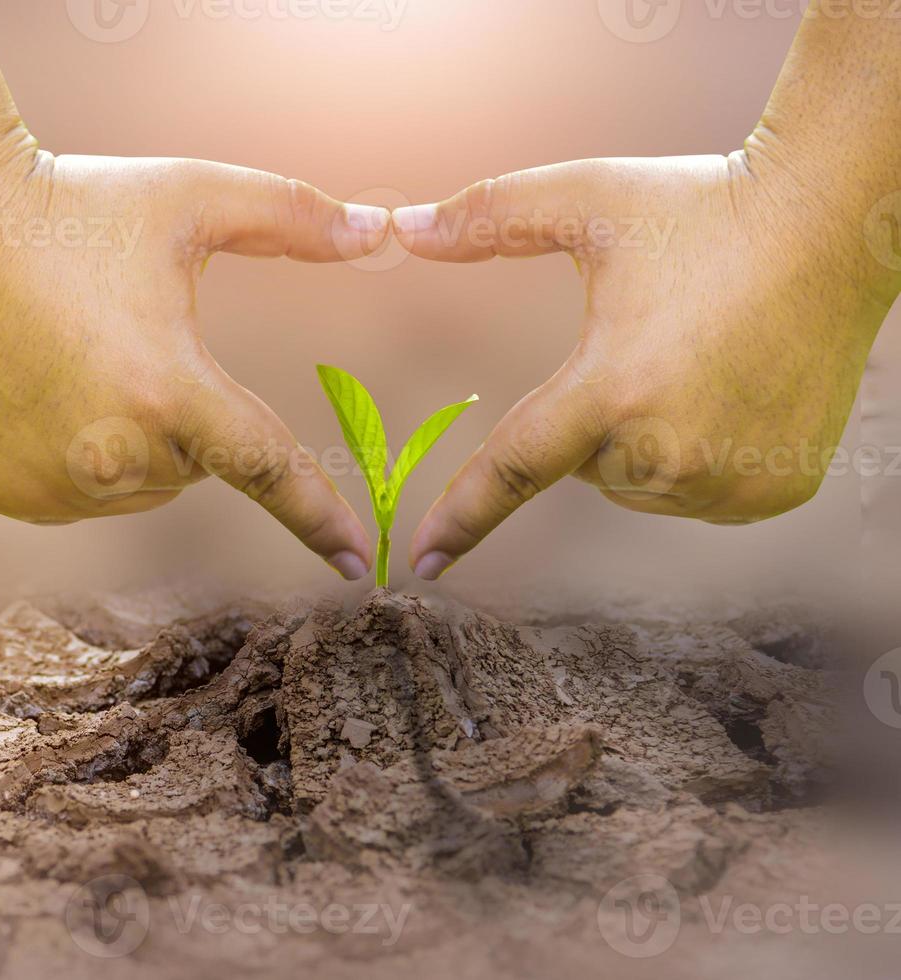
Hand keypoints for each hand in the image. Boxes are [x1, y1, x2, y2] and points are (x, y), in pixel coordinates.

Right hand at [0, 153, 387, 578]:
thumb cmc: (80, 206)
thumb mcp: (193, 198)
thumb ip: (294, 217)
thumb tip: (383, 230)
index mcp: (167, 390)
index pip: (266, 470)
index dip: (318, 517)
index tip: (358, 565)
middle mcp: (106, 457)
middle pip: (191, 467)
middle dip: (181, 415)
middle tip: (124, 340)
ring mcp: (47, 484)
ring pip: (133, 486)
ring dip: (128, 441)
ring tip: (73, 359)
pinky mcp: (2, 492)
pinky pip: (73, 493)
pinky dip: (71, 455)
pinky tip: (36, 388)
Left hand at [394, 150, 896, 579]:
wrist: (836, 221)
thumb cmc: (700, 206)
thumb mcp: (586, 198)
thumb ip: (486, 218)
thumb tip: (400, 230)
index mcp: (613, 387)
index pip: (513, 470)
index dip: (462, 517)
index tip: (422, 562)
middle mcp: (671, 449)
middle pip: (584, 464)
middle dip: (596, 415)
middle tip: (655, 342)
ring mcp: (728, 479)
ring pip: (639, 484)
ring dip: (647, 439)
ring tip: (702, 361)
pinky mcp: (773, 493)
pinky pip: (697, 494)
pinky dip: (699, 457)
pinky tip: (733, 392)